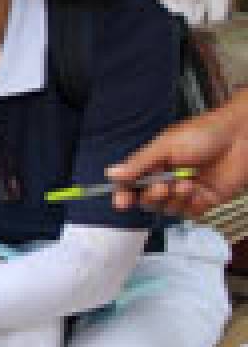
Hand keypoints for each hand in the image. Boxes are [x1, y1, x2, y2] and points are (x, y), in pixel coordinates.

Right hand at [108, 94, 247, 217]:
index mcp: (155, 163)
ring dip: (174, 199)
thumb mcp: (166, 145)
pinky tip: (199, 191)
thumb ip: (139, 163)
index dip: (124, 194)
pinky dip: (191, 205)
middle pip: (148, 200)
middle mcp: (168, 178)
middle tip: (164, 185)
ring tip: (188, 184)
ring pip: (167, 208)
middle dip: (153, 196)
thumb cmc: (203, 134)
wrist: (241, 137)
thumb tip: (111, 174)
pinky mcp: (204, 200)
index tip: (122, 202)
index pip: (132, 184)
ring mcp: (186, 191)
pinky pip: (189, 213)